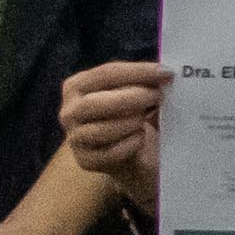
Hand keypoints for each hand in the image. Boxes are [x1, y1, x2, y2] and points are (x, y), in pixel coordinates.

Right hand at [54, 58, 168, 186]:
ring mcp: (75, 138)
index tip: (165, 73)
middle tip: (158, 96)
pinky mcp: (86, 161)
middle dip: (132, 98)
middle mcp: (69, 112)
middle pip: (94, 102)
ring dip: (131, 122)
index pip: (105, 74)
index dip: (137, 72)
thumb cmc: (129, 114)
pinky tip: (141, 139)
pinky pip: (110, 153)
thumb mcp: (133, 92)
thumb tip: (163, 75)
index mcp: (77, 86)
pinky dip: (130, 144)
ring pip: (100, 130)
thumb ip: (142, 82)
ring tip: (146, 118)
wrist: (128, 154)